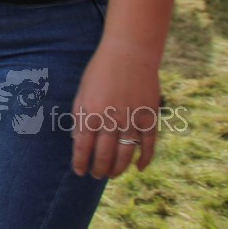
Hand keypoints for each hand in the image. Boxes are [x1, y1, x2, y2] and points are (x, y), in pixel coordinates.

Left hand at [70, 44, 163, 178]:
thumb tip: (77, 140)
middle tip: (96, 175)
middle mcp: (111, 120)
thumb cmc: (101, 71)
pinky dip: (144, 160)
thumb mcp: (83, 92)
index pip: (83, 147)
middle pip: (104, 156)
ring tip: (112, 174)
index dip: (80, 163)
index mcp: (91, 113)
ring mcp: (132, 120)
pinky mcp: (150, 118)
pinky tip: (138, 168)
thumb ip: (80, 117)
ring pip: (125, 155)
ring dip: (118, 169)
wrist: (129, 53)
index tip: (80, 172)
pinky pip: (149, 146)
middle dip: (99, 169)